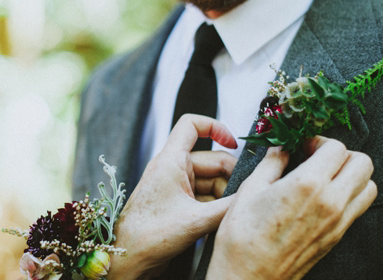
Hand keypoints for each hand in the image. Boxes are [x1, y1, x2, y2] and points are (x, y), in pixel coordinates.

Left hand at [107, 114, 237, 279]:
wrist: (129, 257)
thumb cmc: (148, 235)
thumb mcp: (196, 221)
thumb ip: (228, 208)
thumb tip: (252, 198)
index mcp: (170, 160)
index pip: (191, 125)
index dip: (215, 127)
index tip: (234, 143)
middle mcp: (172, 168)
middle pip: (211, 160)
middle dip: (230, 177)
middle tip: (246, 196)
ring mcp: (175, 186)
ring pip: (210, 180)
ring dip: (224, 195)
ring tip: (234, 213)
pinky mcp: (178, 203)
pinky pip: (204, 196)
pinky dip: (215, 205)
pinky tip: (223, 221)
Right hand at [208, 137, 376, 279]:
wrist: (249, 276)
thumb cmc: (244, 238)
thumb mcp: (250, 189)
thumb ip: (270, 163)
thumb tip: (279, 149)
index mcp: (307, 185)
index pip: (335, 148)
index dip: (319, 140)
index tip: (303, 145)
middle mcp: (330, 202)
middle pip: (362, 164)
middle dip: (342, 153)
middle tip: (317, 156)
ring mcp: (338, 221)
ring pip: (368, 186)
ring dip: (351, 174)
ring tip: (324, 175)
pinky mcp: (337, 236)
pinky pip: (358, 207)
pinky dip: (349, 194)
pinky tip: (322, 195)